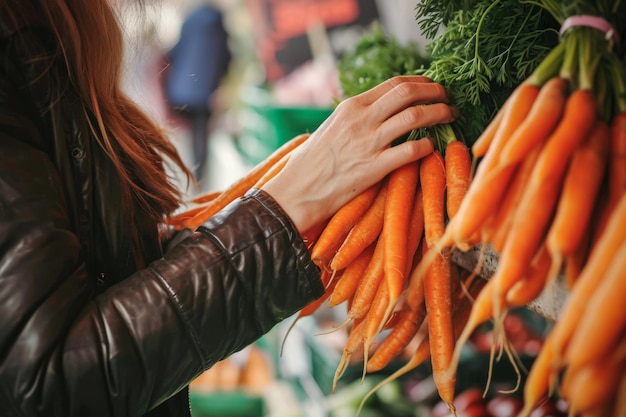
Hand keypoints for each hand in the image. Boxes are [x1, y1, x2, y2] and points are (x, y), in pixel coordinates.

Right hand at [261, 75, 456, 232]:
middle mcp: (361, 119)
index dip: (420, 82)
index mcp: (351, 106)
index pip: (394, 84)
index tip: (432, 86)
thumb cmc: (312, 162)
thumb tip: (380, 110)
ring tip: (450, 116)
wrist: (298, 190)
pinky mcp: (374, 168)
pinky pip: (411, 150)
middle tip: (448, 97)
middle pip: (408, 93)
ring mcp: (369, 143)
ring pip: (415, 117)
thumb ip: (356, 116)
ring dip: (439, 113)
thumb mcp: (332, 127)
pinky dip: (428, 146)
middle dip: (435, 91)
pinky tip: (432, 147)